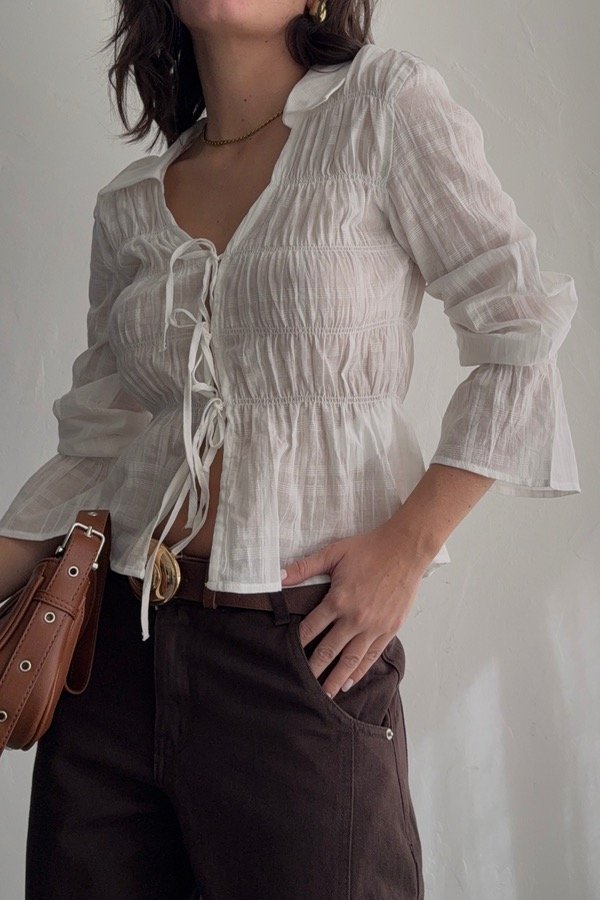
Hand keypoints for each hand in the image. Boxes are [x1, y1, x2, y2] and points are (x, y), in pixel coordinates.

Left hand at [281, 524, 427, 698]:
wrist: (405, 550)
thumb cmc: (369, 549)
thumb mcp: (333, 553)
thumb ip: (305, 567)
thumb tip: (279, 577)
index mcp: (338, 600)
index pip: (310, 628)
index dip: (297, 643)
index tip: (286, 656)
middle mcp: (355, 618)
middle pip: (328, 650)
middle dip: (313, 670)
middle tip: (300, 687)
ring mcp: (374, 627)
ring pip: (350, 660)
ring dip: (336, 679)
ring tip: (324, 696)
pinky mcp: (389, 629)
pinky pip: (371, 656)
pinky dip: (360, 671)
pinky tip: (349, 681)